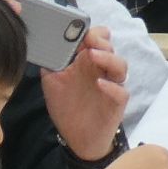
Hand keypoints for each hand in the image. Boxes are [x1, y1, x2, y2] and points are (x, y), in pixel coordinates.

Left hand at [42, 32, 129, 162]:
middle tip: (89, 40)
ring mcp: (111, 85)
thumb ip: (51, 62)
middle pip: (110, 48)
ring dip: (109, 58)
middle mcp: (101, 70)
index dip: (93, 32)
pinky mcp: (117, 103)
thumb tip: (46, 43)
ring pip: (120, 66)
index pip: (97, 39)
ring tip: (93, 56)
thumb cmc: (66, 107)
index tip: (82, 30)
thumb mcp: (51, 81)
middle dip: (101, 40)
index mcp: (87, 62)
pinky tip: (100, 84)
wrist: (76, 139)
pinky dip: (112, 86)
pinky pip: (121, 91)